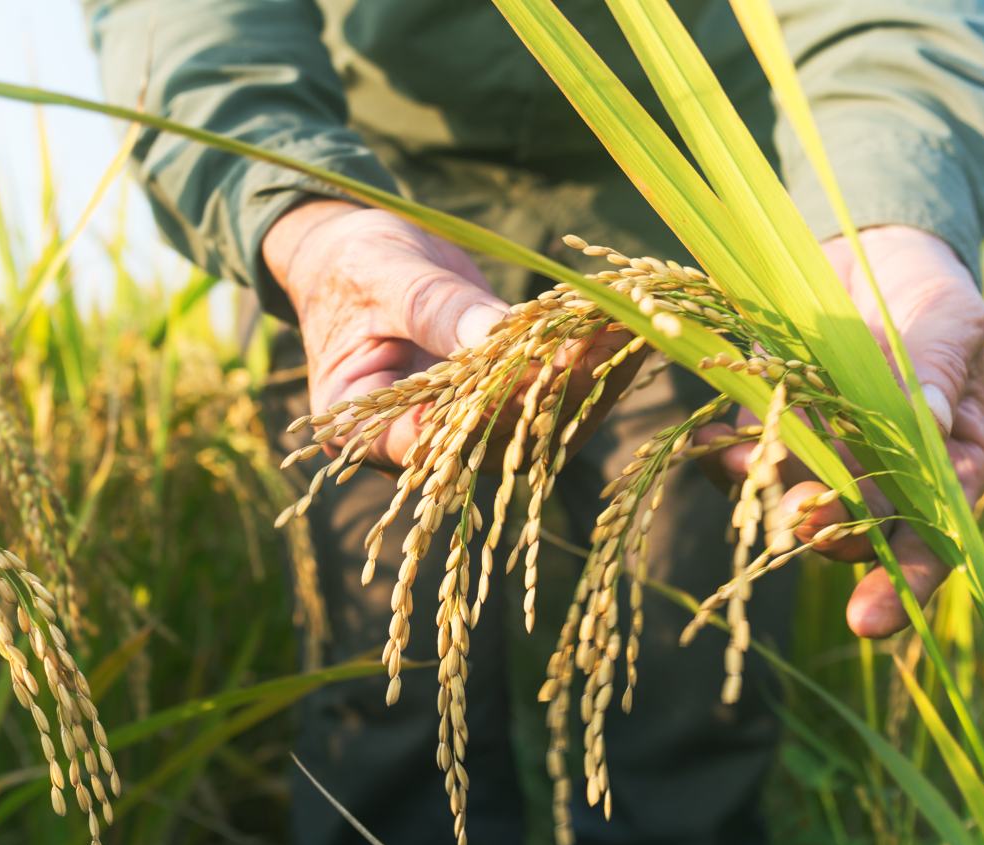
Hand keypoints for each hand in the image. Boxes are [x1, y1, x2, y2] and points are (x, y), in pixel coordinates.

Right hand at [263, 199, 635, 469]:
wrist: (358, 258)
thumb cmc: (352, 265)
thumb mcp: (382, 276)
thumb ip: (434, 309)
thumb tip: (496, 334)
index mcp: (365, 429)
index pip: (426, 443)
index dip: (482, 414)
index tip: (533, 372)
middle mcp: (420, 448)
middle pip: (495, 439)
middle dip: (554, 390)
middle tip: (603, 341)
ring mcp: (467, 432)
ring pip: (536, 427)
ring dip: (588, 379)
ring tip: (631, 327)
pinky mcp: (503, 406)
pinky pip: (551, 397)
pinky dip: (588, 362)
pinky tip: (624, 325)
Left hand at [704, 225, 983, 637]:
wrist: (866, 245)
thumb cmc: (927, 289)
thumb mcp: (949, 318)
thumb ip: (939, 365)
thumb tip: (927, 415)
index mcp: (945, 461)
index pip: (935, 535)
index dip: (907, 581)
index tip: (869, 620)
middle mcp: (881, 473)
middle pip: (859, 529)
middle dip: (829, 534)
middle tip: (803, 521)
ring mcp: (820, 453)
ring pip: (795, 499)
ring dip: (770, 498)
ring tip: (747, 475)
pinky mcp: (767, 424)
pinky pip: (744, 458)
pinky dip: (729, 459)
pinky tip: (718, 447)